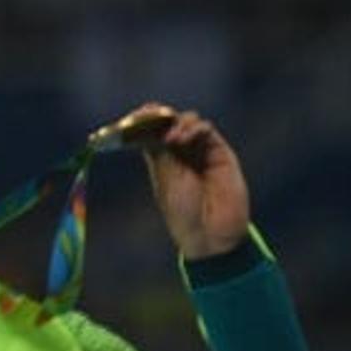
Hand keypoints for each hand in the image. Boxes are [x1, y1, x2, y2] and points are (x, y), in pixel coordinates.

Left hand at [132, 103, 250, 259]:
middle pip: (169, 123)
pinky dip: (194, 128)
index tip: (130, 119)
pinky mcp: (219, 152)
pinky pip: (206, 130)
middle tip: (147, 117)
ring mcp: (201, 151)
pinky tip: (183, 138)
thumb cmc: (183, 212)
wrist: (210, 232)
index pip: (151, 134)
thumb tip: (147, 123)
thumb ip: (160, 150)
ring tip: (171, 139)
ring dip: (177, 123)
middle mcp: (181, 154)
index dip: (142, 123)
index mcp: (161, 162)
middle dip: (158, 117)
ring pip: (188, 122)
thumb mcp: (166, 179)